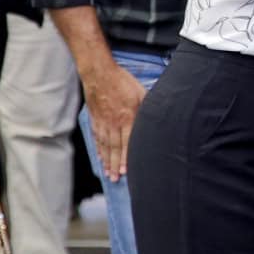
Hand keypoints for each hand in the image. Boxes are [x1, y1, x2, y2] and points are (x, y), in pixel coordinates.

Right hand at [82, 58, 146, 179]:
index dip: (126, 158)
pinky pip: (97, 138)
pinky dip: (98, 149)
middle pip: (114, 148)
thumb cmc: (122, 81)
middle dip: (115, 165)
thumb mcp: (141, 93)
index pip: (128, 143)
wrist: (98, 73)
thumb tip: (158, 117)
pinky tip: (100, 157)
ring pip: (105, 146)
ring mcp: (103, 122)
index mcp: (128, 118)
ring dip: (106, 161)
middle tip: (115, 179)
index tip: (126, 171)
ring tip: (107, 173)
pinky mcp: (95, 119)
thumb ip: (148, 108)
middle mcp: (114, 123)